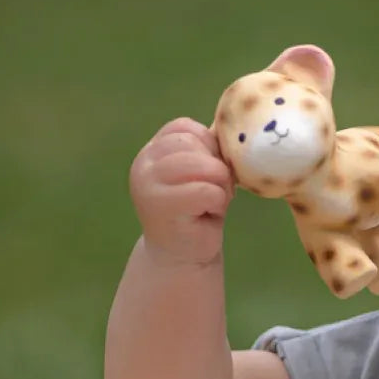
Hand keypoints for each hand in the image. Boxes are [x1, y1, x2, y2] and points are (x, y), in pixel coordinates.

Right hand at [129, 117, 236, 265]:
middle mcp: (143, 163)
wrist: (182, 256)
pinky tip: (206, 215)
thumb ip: (207, 148)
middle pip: (196, 145)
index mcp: (152, 150)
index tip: (210, 173)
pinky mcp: (161, 206)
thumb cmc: (198, 209)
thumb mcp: (201, 171)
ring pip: (205, 166)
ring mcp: (147, 184)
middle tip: (215, 192)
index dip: (209, 147)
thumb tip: (235, 122)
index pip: (186, 128)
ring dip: (220, 186)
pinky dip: (218, 203)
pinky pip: (208, 190)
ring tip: (211, 202)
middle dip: (218, 168)